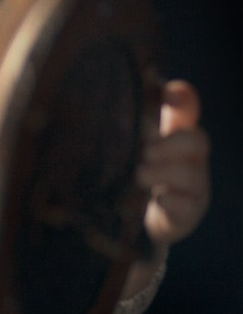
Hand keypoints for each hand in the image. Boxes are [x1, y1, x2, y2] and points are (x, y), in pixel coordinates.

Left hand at [139, 80, 210, 248]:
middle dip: (173, 142)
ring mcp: (192, 189)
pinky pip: (187, 208)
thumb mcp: (133, 146)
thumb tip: (116, 92)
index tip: (169, 92)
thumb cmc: (141, 174)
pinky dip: (173, 203)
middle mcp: (190, 160)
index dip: (183, 99)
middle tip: (146, 149)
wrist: (143, 221)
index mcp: (176, 138)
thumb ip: (131, 121)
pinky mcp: (185, 216)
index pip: (186, 112)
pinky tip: (159, 200)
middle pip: (197, 141)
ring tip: (140, 174)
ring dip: (164, 172)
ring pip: (191, 175)